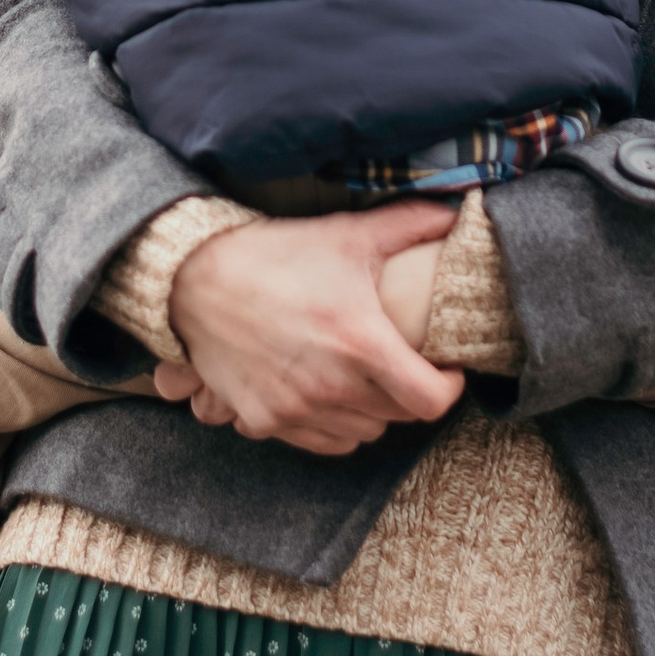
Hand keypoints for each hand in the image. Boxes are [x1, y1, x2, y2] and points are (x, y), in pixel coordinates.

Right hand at [157, 201, 461, 451]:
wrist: (196, 279)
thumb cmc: (277, 256)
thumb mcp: (347, 234)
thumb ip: (410, 224)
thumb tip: (458, 212)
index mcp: (361, 343)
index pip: (431, 400)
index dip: (450, 388)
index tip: (447, 370)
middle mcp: (331, 386)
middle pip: (399, 418)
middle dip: (410, 392)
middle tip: (402, 364)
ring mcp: (295, 409)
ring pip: (362, 434)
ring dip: (371, 412)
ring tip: (363, 378)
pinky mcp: (264, 421)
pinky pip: (318, 442)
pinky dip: (330, 426)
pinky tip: (324, 393)